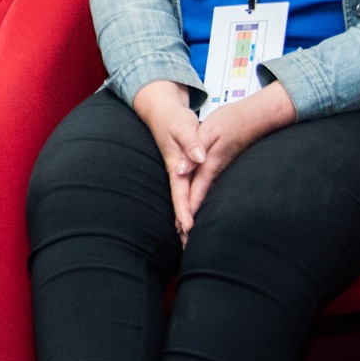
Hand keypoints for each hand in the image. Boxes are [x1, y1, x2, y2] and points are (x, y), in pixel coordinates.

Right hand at [131, 80, 204, 241]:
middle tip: (188, 247)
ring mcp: (178, 173)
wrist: (162, 112)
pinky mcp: (182, 171)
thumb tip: (197, 160)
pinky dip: (187, 208)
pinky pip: (184, 194)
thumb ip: (191, 143)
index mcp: (176, 165)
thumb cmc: (174, 119)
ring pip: (182, 201)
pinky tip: (190, 217)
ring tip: (189, 241)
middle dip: (182, 225)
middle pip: (179, 203)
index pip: (180, 193)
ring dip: (184, 220)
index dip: (183, 211)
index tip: (188, 229)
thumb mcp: (184, 127)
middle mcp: (176, 173)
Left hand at [186, 82, 295, 220]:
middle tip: (184, 242)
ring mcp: (220, 170)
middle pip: (200, 199)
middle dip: (192, 219)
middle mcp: (215, 171)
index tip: (184, 229)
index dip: (188, 209)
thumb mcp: (208, 131)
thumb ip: (193, 149)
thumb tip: (180, 170)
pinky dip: (201, 199)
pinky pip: (208, 187)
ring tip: (187, 233)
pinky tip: (198, 207)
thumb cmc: (231, 120)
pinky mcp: (222, 166)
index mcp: (209, 164)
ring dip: (196, 213)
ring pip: (204, 195)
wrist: (256, 116)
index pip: (195, 191)